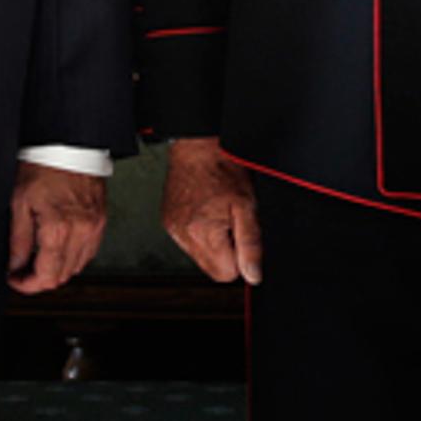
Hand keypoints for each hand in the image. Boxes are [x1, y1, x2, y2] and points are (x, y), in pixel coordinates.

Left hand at [8, 164, 105, 294]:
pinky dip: (73, 256)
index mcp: (58, 229)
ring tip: (39, 256)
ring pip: (76, 267)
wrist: (69, 146)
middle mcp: (81, 231)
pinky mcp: (101, 222)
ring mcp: (94, 227)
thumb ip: (18, 240)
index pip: (46, 276)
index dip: (27, 285)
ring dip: (57, 268)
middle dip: (40, 279)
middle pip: (62, 276)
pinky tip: (59, 246)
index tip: (15, 279)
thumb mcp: (19, 202)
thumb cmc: (44, 166)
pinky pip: (89, 252)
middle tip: (23, 270)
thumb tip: (15, 265)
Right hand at [159, 137, 260, 286]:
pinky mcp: (168, 222)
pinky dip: (199, 232)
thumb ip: (251, 244)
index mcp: (203, 233)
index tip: (242, 237)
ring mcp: (173, 229)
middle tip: (231, 223)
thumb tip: (253, 275)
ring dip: (213, 243)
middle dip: (226, 252)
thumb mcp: (247, 206)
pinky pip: (188, 242)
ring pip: (200, 256)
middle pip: (212, 268)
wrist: (197, 146)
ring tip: (218, 215)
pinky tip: (205, 212)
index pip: (226, 274)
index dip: (240, 259)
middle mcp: (183, 235)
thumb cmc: (224, 169)